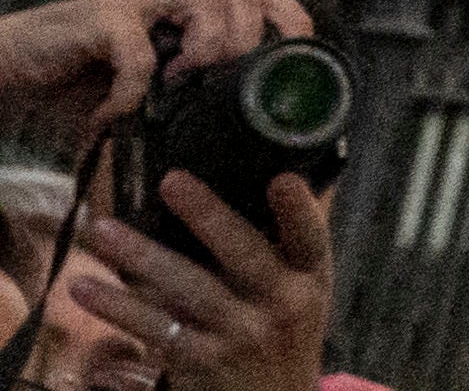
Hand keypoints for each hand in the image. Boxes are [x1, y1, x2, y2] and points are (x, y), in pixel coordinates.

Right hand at [0, 0, 307, 142]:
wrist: (10, 71)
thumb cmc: (77, 85)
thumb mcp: (144, 91)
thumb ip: (183, 99)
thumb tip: (236, 146)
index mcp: (191, 3)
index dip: (289, 21)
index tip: (298, 64)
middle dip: (248, 41)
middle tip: (227, 84)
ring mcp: (140, 0)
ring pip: (209, 4)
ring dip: (206, 52)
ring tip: (178, 87)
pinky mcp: (103, 18)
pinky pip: (139, 52)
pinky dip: (132, 90)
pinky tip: (111, 114)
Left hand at [78, 169, 327, 390]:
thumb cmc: (284, 336)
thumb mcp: (303, 295)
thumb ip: (283, 251)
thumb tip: (259, 177)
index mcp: (311, 280)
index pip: (312, 238)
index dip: (299, 209)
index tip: (281, 179)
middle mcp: (282, 306)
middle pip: (243, 254)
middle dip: (207, 215)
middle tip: (172, 180)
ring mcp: (240, 336)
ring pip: (187, 290)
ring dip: (140, 257)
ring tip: (101, 231)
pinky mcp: (201, 362)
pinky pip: (154, 329)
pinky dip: (117, 308)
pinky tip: (85, 289)